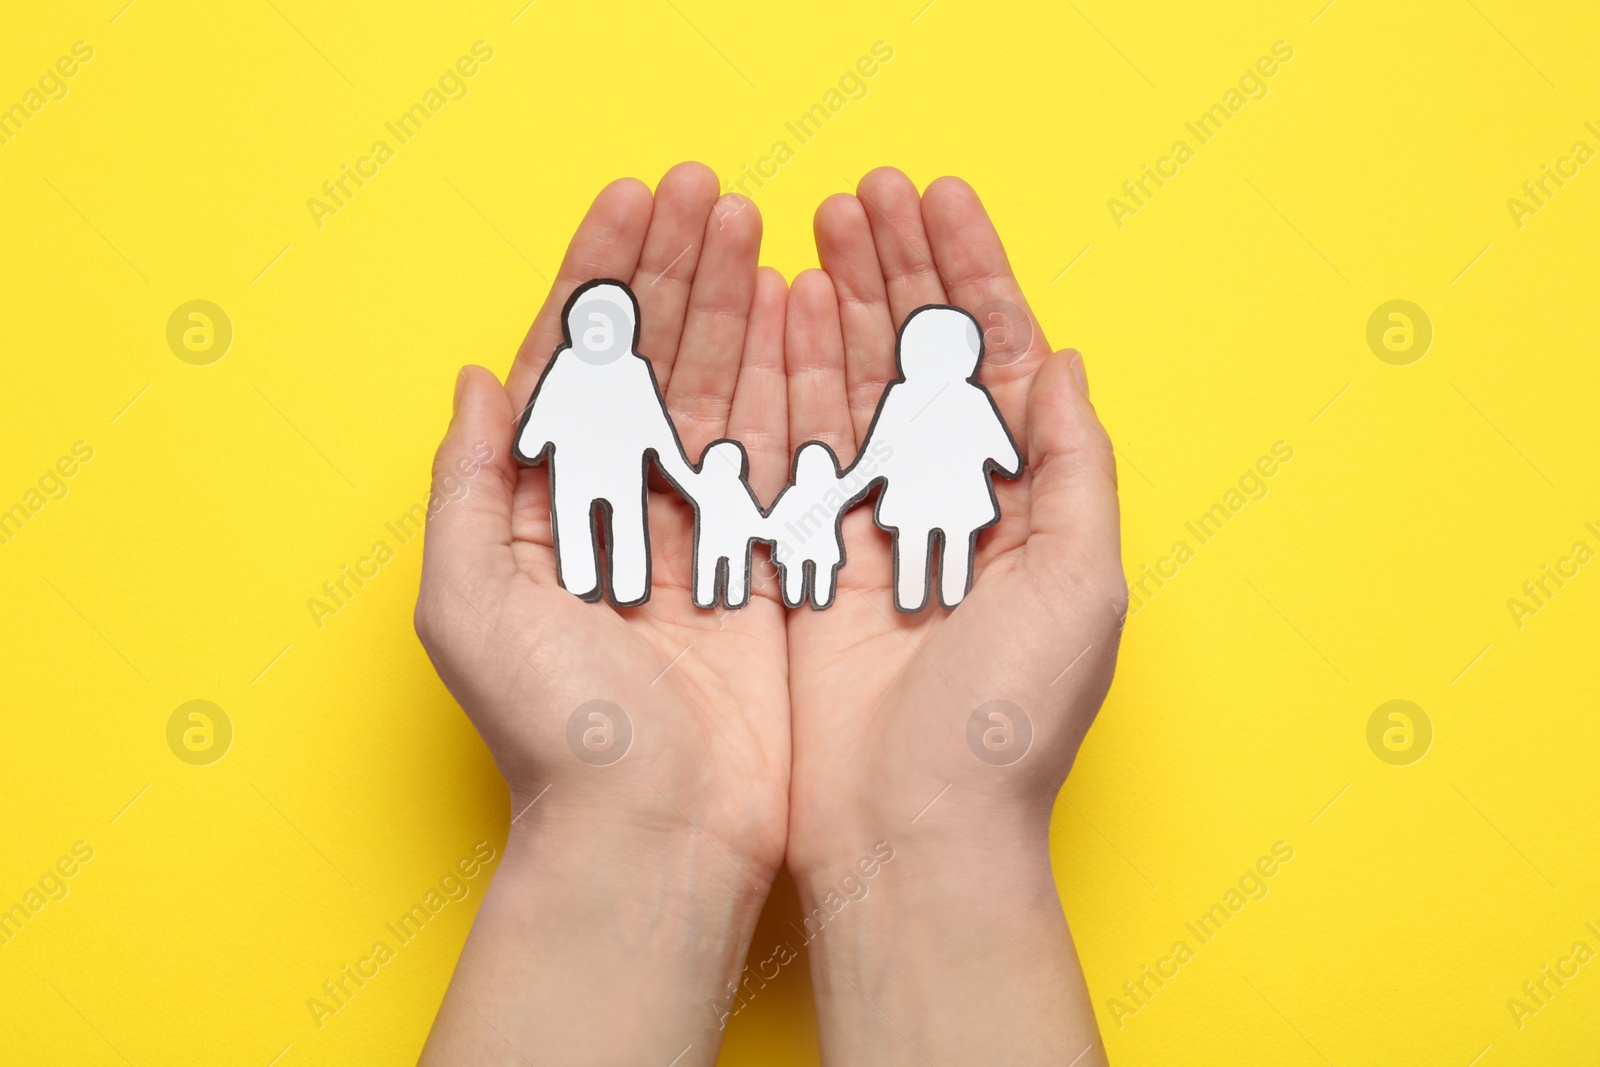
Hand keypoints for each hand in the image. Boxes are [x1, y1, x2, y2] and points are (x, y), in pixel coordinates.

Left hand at [414, 163, 792, 1063]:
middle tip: (707, 188)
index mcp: (548, 501)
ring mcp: (698, 523)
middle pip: (652, 355)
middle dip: (676, 266)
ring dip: (733, 298)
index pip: (575, 360)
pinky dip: (789, 373)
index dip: (601, 275)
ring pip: (718, 383)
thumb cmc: (554, 730)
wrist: (654, 829)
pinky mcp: (764, 554)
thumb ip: (467, 484)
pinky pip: (779, 444)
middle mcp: (622, 500)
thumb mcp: (469, 604)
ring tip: (755, 219)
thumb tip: (476, 379)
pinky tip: (799, 307)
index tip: (633, 202)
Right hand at [783, 169, 1125, 1064]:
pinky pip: (794, 441)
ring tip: (817, 222)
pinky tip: (779, 306)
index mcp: (1023, 499)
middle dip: (899, 266)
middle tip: (864, 190)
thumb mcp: (1081, 583)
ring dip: (842, 298)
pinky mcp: (805, 554)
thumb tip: (1066, 360)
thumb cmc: (1005, 722)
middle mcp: (946, 500)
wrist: (908, 831)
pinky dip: (788, 371)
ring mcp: (872, 522)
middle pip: (922, 354)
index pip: (997, 357)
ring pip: (856, 381)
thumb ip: (1077, 465)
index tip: (939, 199)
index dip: (972, 271)